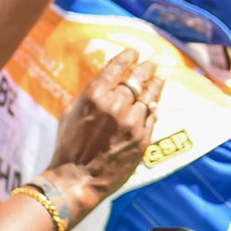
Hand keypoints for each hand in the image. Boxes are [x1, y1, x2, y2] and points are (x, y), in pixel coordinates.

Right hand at [42, 48, 162, 218]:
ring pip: (149, 97)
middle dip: (146, 68)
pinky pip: (153, 117)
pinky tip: (156, 102)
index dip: (128, 57)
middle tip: (152, 62)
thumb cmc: (69, 147)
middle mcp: (115, 105)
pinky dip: (154, 108)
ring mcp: (132, 122)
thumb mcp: (71, 113)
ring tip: (161, 76)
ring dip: (156, 84)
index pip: (116, 67)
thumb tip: (106, 82)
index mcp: (94, 96)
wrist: (77, 179)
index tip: (134, 52)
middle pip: (137, 79)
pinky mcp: (143, 139)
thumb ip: (90, 95)